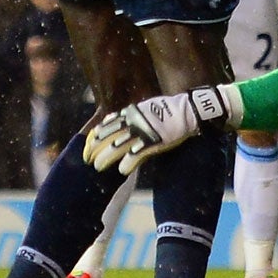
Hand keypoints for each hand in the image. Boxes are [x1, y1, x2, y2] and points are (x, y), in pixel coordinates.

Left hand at [83, 85, 236, 175]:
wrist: (190, 110)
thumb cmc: (170, 110)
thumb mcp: (147, 107)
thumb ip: (132, 114)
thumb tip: (117, 118)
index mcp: (132, 112)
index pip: (108, 124)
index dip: (96, 135)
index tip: (87, 144)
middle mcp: (135, 121)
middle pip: (109, 135)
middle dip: (96, 148)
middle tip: (88, 160)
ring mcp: (144, 131)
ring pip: (119, 146)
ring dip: (107, 157)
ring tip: (98, 167)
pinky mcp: (154, 141)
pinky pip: (137, 154)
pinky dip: (128, 163)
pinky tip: (122, 171)